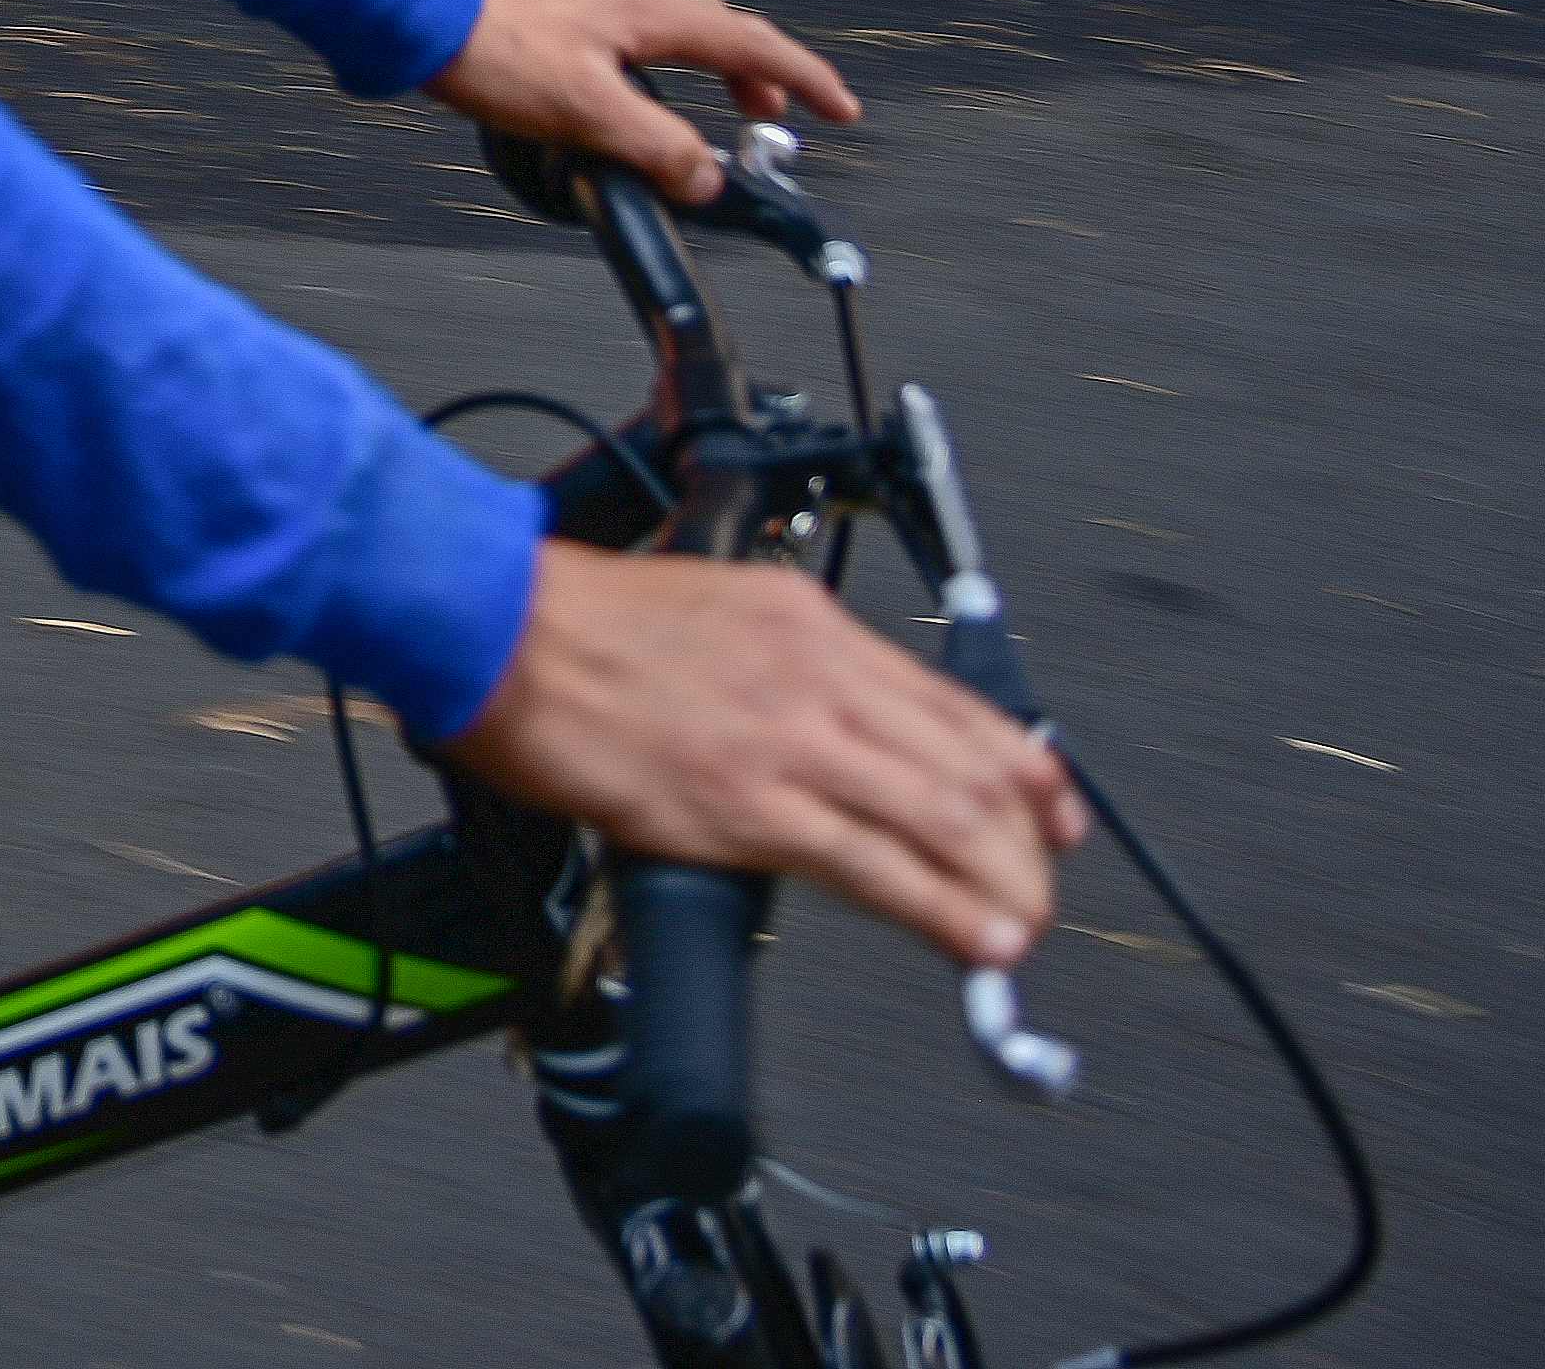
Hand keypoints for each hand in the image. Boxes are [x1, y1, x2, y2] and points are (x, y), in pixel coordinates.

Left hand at [432, 0, 852, 204]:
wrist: (405, 2)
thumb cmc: (488, 44)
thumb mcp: (584, 110)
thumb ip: (653, 146)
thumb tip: (707, 179)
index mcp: (646, 12)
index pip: (749, 42)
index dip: (801, 77)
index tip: (841, 109)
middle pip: (716, 29)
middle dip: (757, 74)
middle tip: (775, 119)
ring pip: (670, 30)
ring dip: (706, 69)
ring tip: (707, 118)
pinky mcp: (549, 10)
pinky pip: (628, 36)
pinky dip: (655, 68)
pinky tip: (626, 96)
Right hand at [446, 545, 1079, 969]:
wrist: (494, 626)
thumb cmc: (573, 618)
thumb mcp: (711, 603)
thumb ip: (778, 661)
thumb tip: (822, 723)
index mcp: (806, 622)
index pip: (953, 699)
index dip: (1023, 766)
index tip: (1051, 807)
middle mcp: (816, 676)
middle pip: (968, 765)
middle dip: (1025, 838)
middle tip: (1041, 882)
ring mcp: (786, 742)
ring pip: (942, 818)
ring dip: (1001, 884)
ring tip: (1022, 927)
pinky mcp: (745, 806)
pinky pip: (873, 868)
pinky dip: (942, 913)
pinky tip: (977, 941)